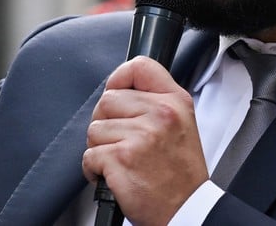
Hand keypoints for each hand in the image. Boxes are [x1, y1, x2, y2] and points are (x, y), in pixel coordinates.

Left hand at [83, 56, 208, 225]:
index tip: (116, 91)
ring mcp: (140, 136)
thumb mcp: (183, 123)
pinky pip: (89, 155)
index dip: (119, 77)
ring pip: (95, 129)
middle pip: (108, 99)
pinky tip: (114, 175)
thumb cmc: (181, 173)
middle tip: (121, 141)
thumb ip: (156, 100)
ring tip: (121, 160)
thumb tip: (120, 87)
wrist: (186, 209)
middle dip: (106, 122)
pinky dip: (94, 170)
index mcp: (174, 102)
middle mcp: (159, 114)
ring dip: (100, 148)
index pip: (139, 66)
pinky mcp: (121, 159)